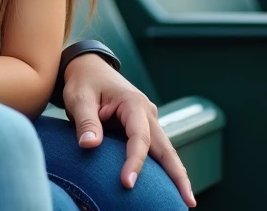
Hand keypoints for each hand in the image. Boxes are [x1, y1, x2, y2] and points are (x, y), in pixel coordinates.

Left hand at [62, 54, 195, 206]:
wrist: (89, 68)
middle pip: (166, 147)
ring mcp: (149, 120)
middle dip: (178, 174)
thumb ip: (85, 121)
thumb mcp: (78, 98)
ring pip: (165, 150)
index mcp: (133, 103)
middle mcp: (147, 112)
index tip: (127, 183)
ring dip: (175, 173)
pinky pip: (156, 149)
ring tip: (186, 199)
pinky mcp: (145, 127)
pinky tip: (168, 186)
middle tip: (188, 201)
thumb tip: (89, 145)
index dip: (135, 162)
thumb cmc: (83, 82)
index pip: (139, 138)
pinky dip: (164, 167)